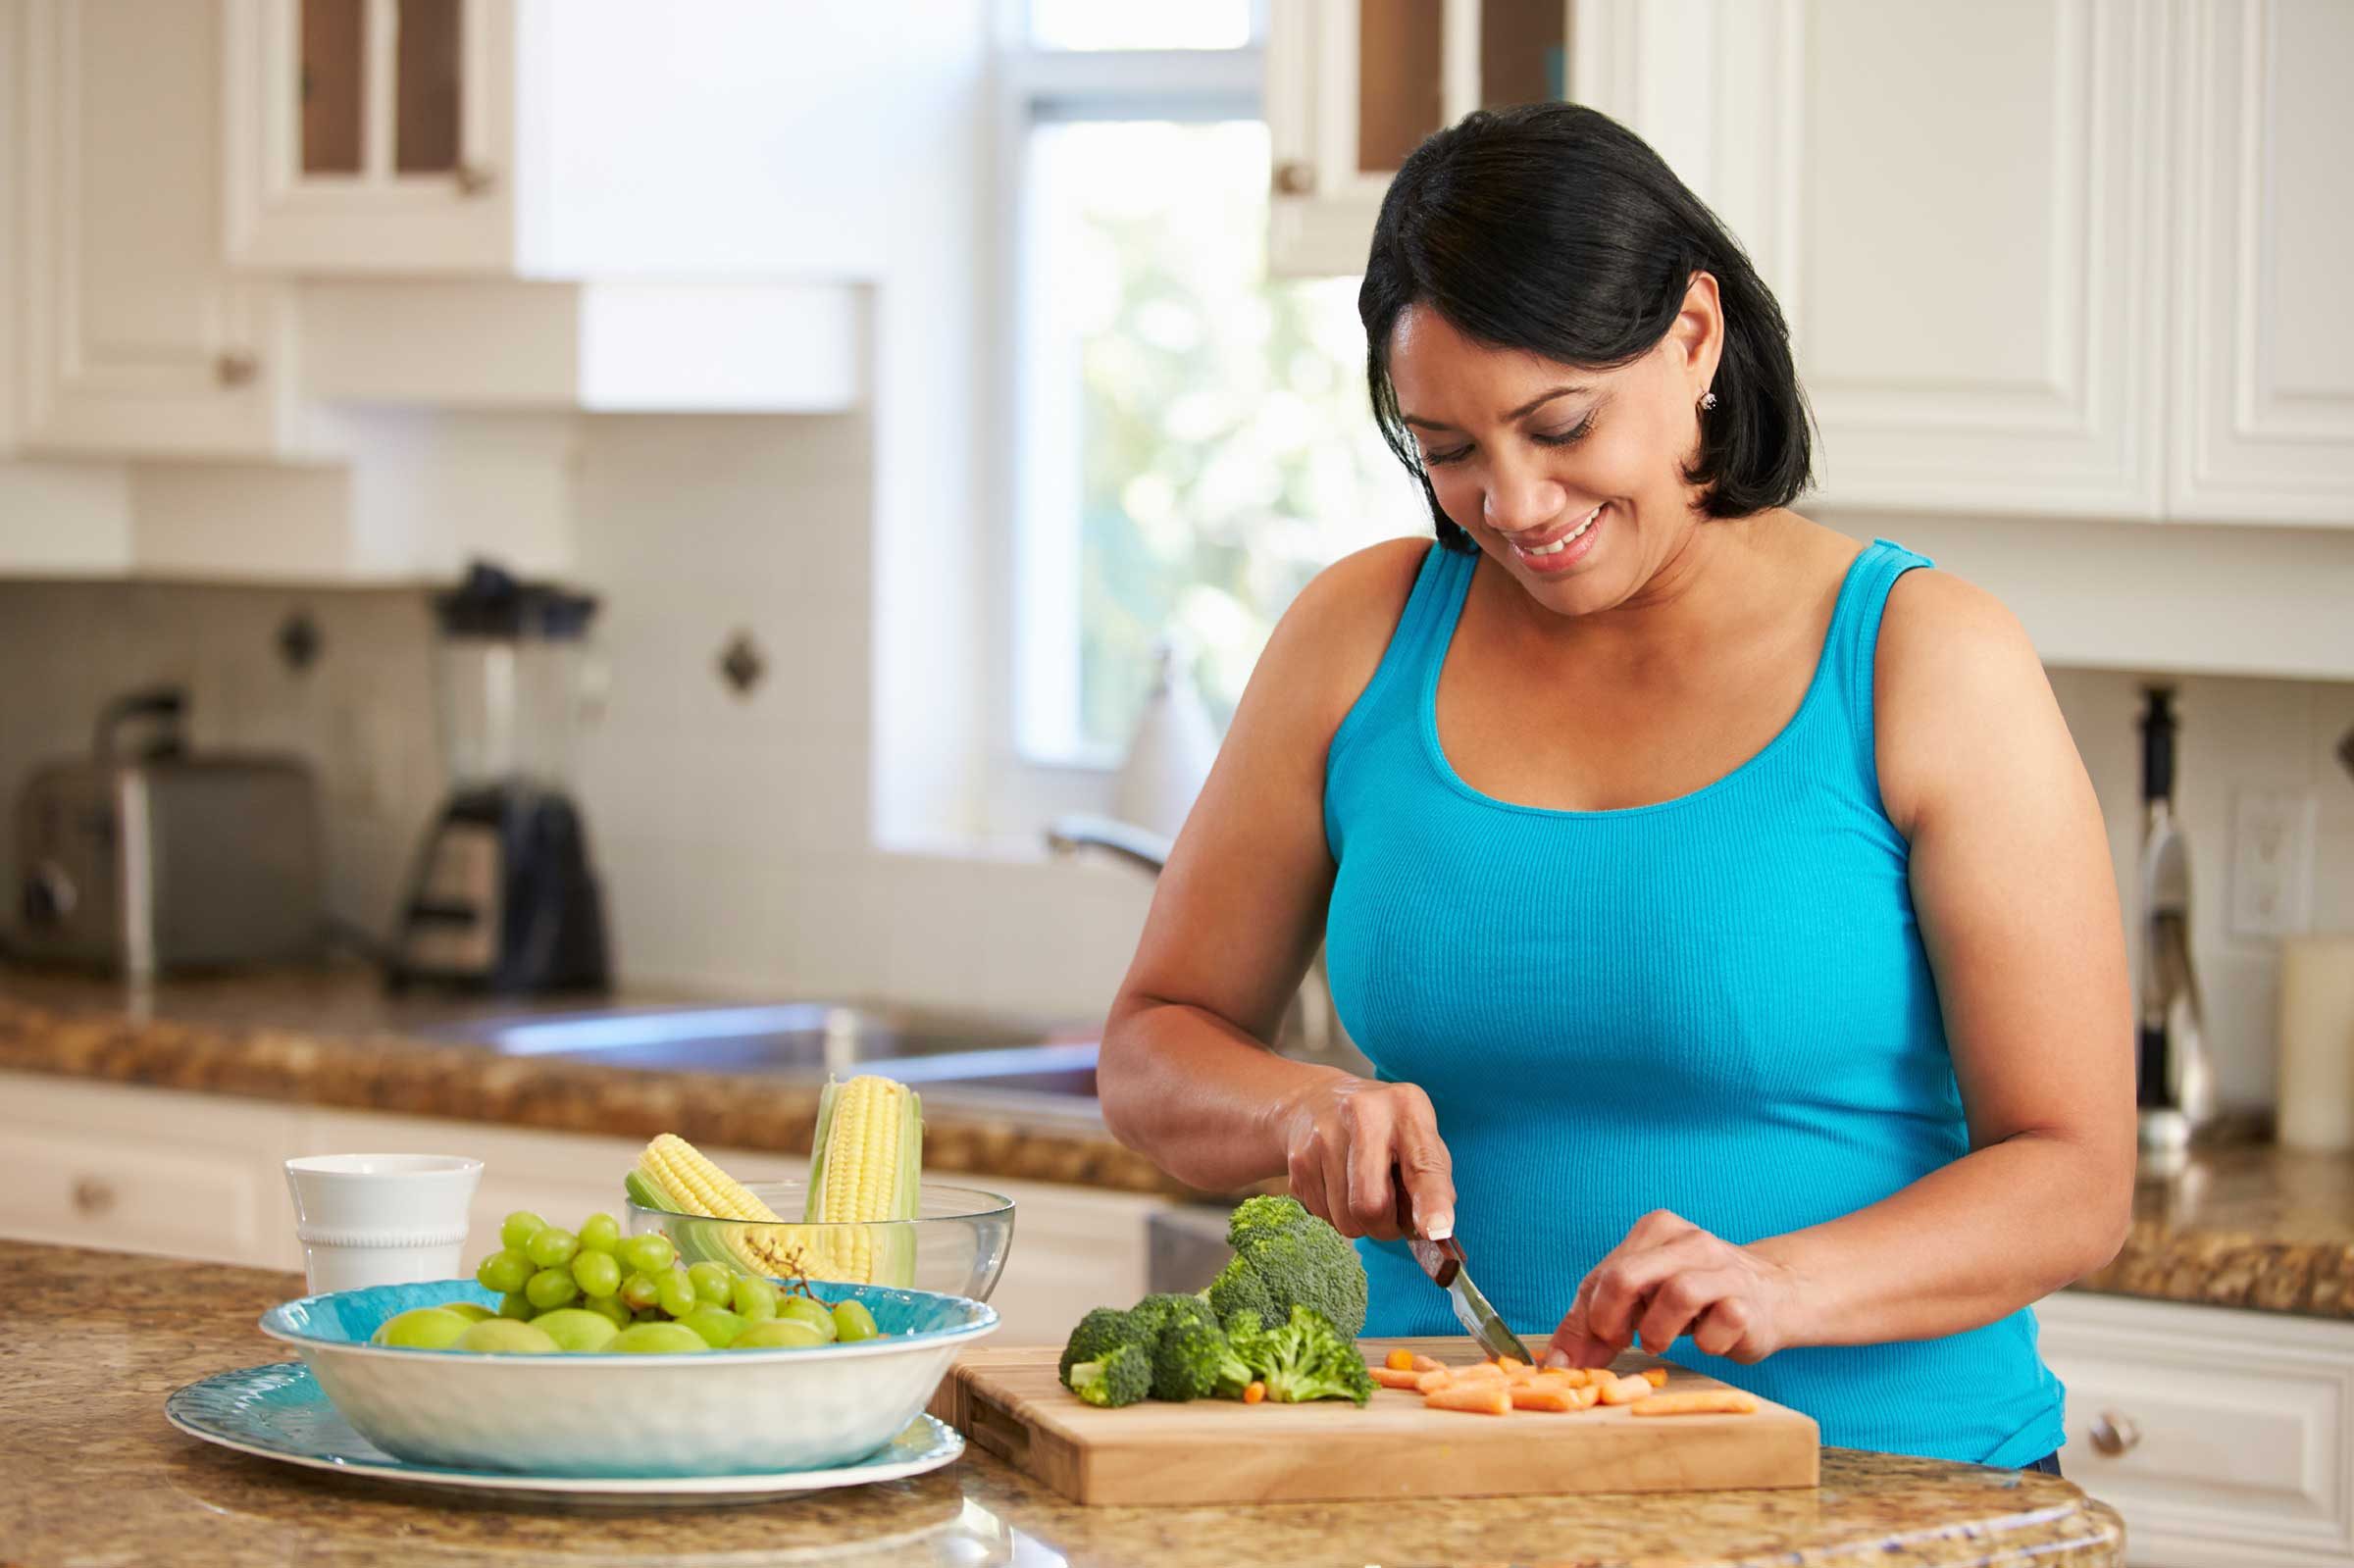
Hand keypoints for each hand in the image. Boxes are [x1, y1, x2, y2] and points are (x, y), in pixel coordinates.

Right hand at [1266, 1073, 1453, 1241]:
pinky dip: (1335, 1213)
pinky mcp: (1297, 1158)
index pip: (1423, 1164)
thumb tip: (1434, 1230)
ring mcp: (1323, 1135)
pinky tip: (1337, 1184)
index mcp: (1406, 1108)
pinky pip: (1322, 1214)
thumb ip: (1433, 1181)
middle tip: (1389, 1219)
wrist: (1316, 1101)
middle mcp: (1363, 1114)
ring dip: (1358, 1222)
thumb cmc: (1383, 1129)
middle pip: (1371, 1204)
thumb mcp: (1418, 1137)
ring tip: (1360, 1190)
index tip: (1435, 1230)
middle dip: (1385, 1228)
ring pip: (1345, 1219)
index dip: (1431, 1202)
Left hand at [1544, 1210, 1806, 1366]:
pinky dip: (1704, 1344)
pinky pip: (1717, 1329)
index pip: (1603, 1274)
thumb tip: (1556, 1363)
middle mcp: (1690, 1240)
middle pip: (1627, 1278)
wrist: (1775, 1294)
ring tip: (1661, 1340)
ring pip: (1676, 1296)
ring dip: (1658, 1333)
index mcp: (1656, 1230)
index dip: (1586, 1320)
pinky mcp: (1749, 1302)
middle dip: (1611, 1321)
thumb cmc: (1696, 1297)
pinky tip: (1708, 1338)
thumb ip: (1597, 1322)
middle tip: (1621, 1342)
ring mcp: (1723, 1269)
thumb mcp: (1642, 1298)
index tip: (1582, 1354)